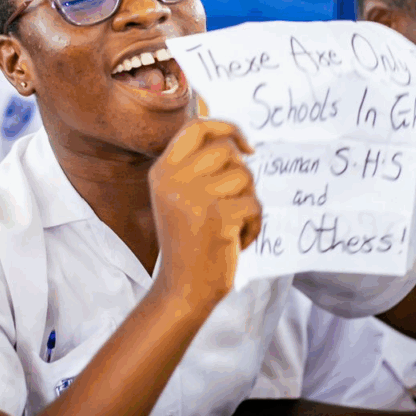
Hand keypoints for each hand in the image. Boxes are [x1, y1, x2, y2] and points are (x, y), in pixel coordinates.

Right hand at [149, 120, 262, 311]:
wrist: (183, 288)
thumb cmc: (190, 239)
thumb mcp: (181, 196)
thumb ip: (199, 165)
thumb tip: (234, 136)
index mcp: (162, 171)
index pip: (196, 127)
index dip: (226, 127)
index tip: (246, 147)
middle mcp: (172, 179)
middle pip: (226, 149)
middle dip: (241, 173)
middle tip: (233, 201)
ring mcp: (193, 197)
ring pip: (244, 175)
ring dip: (248, 200)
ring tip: (233, 223)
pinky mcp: (216, 217)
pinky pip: (254, 204)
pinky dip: (254, 224)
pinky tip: (237, 241)